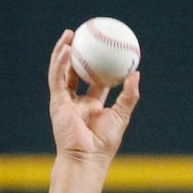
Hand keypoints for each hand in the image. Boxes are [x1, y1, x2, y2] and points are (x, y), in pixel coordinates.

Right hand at [47, 31, 138, 165]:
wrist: (85, 158)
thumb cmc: (104, 143)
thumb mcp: (121, 116)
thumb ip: (129, 95)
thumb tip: (136, 73)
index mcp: (91, 106)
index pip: (94, 80)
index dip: (97, 64)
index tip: (104, 48)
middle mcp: (76, 102)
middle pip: (74, 72)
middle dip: (77, 54)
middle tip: (83, 35)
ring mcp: (64, 101)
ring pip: (61, 71)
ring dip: (63, 52)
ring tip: (69, 34)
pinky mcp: (56, 102)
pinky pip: (57, 78)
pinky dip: (61, 62)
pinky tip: (67, 48)